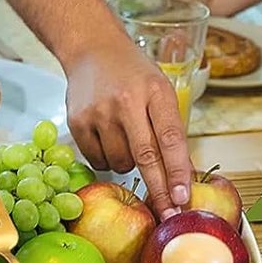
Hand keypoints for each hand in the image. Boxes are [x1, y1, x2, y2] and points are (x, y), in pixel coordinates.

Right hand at [64, 34, 192, 218]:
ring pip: (121, 163)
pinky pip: (98, 160)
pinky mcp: (78, 122)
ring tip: (127, 138)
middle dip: (159, 190)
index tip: (183, 198)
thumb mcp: (159, 90)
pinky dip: (107, 159)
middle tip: (168, 214)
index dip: (178, 171)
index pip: (171, 138)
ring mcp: (99, 112)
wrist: (92, 48)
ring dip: (129, 164)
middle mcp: (127, 101)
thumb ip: (170, 128)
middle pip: (146, 157)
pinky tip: (109, 138)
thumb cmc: (133, 73)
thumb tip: (182, 177)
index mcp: (155, 91)